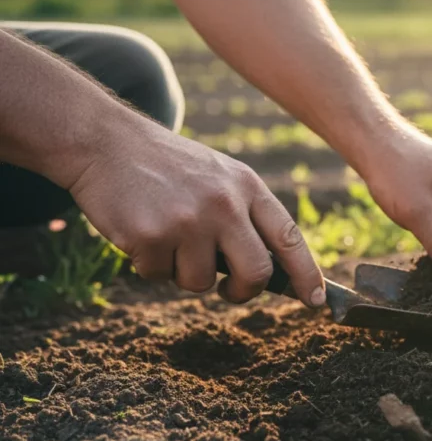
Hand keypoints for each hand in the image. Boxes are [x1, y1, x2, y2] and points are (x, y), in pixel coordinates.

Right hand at [66, 110, 325, 306]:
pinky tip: (141, 230)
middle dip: (244, 292)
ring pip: (202, 282)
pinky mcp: (152, 236)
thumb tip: (270, 272)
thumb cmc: (168, 167)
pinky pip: (159, 276)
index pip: (289, 237)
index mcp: (247, 186)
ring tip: (167, 235)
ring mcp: (189, 221)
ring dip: (183, 271)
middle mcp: (224, 204)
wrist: (106, 141)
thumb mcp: (220, 176)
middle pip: (256, 273)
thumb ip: (246, 215)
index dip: (306, 273)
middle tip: (230, 290)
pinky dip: (149, 263)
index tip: (315, 299)